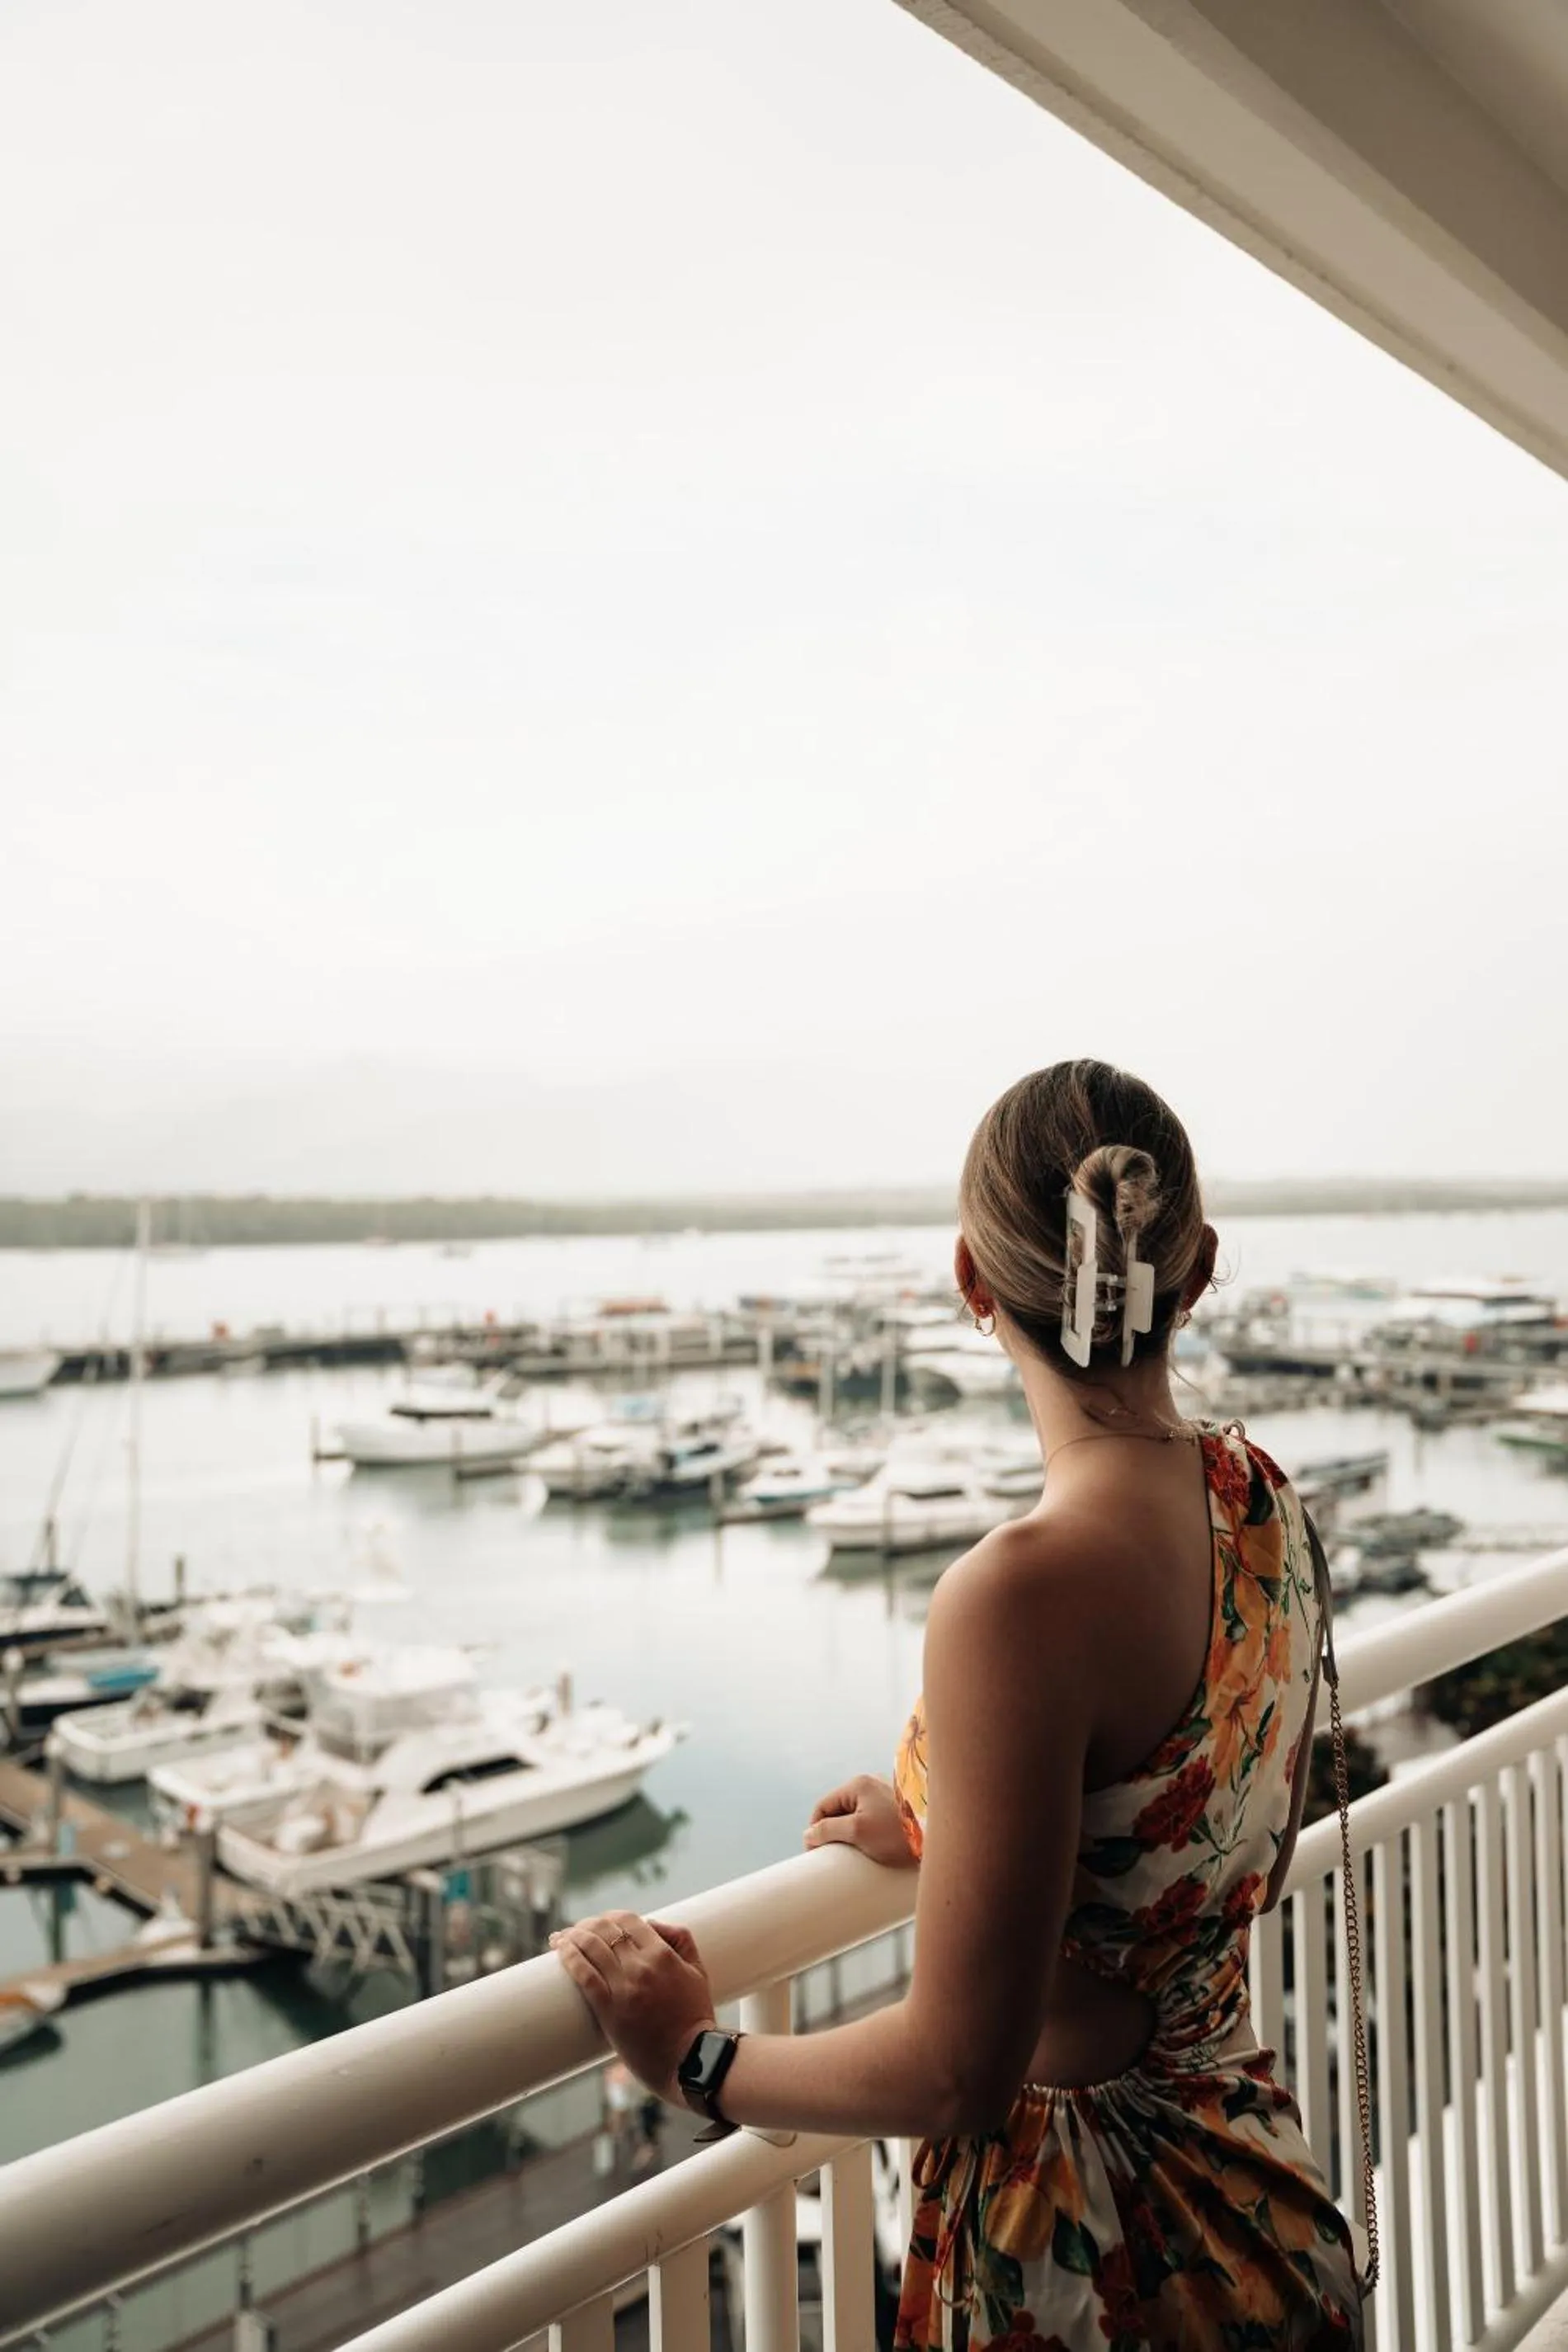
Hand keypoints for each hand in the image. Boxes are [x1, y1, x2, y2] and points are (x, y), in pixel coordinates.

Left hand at [551, 1911, 716, 2100]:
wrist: (689, 2061)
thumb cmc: (694, 2018)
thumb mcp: (697, 1972)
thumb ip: (681, 1940)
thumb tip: (652, 1923)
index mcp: (663, 1955)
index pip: (628, 1919)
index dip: (609, 1916)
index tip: (599, 1922)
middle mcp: (641, 1966)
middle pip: (604, 1930)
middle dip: (586, 1925)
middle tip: (575, 1930)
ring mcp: (624, 1988)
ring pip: (590, 1948)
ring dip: (571, 1937)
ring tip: (560, 1938)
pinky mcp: (609, 2010)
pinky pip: (584, 1976)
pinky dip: (569, 1959)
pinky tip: (560, 1951)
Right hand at [804, 1773, 917, 1868]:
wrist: (935, 1837)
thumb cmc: (896, 1833)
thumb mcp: (857, 1831)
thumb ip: (828, 1830)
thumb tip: (808, 1834)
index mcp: (858, 1784)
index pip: (823, 1805)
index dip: (815, 1829)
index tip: (815, 1852)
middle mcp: (871, 1784)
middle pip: (839, 1810)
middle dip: (832, 1831)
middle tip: (833, 1855)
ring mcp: (885, 1796)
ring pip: (855, 1816)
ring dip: (849, 1833)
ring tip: (851, 1854)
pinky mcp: (896, 1810)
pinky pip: (871, 1820)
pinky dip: (865, 1833)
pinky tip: (868, 1848)